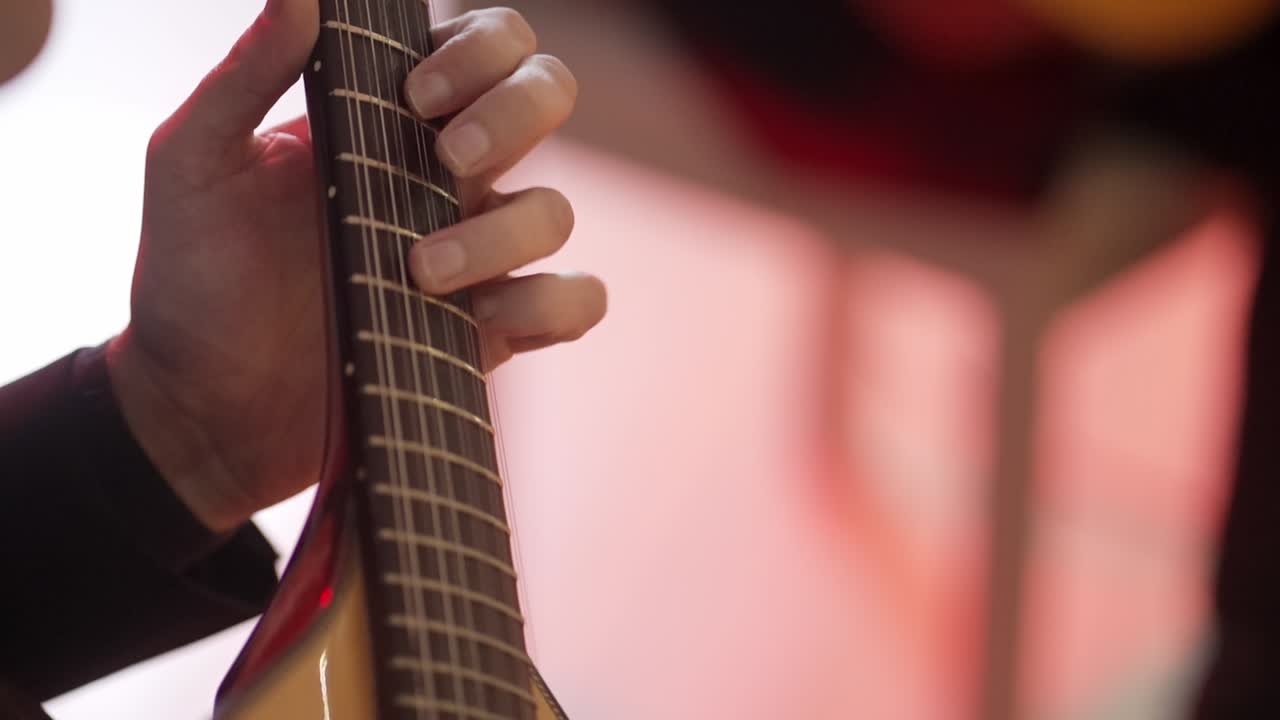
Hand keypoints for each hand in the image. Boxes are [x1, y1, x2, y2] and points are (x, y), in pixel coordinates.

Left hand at [108, 1, 605, 532]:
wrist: (205, 405)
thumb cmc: (194, 276)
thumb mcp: (196, 162)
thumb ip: (248, 72)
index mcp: (388, 117)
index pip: (485, 41)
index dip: (477, 49)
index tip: (417, 95)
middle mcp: (445, 174)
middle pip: (549, 95)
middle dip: (516, 112)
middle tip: (445, 159)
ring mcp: (476, 253)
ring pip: (557, 209)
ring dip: (501, 233)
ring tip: (416, 272)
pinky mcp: (492, 331)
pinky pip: (576, 301)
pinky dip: (551, 304)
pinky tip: (481, 321)